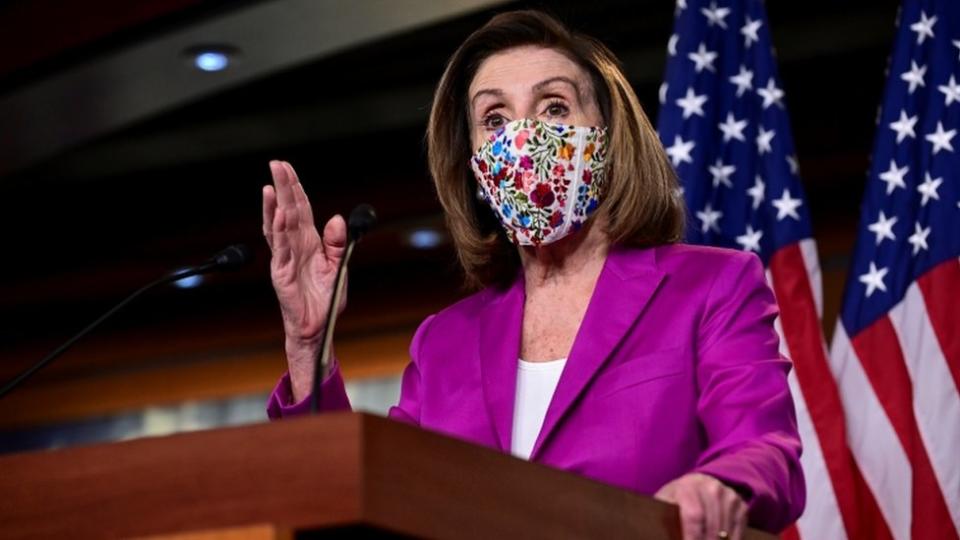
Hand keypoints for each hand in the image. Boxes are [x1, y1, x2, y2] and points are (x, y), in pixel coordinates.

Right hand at [263, 160, 346, 400]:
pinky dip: (279, 231)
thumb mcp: (338, 266)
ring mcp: (285, 258)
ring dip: (275, 205)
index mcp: (309, 242)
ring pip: (279, 226)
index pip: (301, 209)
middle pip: (287, 211)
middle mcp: (294, 246)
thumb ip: (337, 242)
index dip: (295, 189)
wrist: (318, 325)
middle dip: (282, 187)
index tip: (287, 168)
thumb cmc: (326, 297)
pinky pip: (280, 249)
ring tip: (271, 184)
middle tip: (276, 164)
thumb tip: (336, 218)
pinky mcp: (281, 273)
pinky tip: (279, 215)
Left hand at [654, 473, 746, 539]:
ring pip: (726, 533)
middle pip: (712, 527)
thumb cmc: (675, 500)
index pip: (694, 517)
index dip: (692, 538)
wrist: (696, 484)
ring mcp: (728, 496)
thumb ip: (663, 519)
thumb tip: (659, 536)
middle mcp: (711, 488)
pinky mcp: (741, 506)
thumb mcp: (665, 504)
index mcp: (688, 487)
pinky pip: (738, 533)